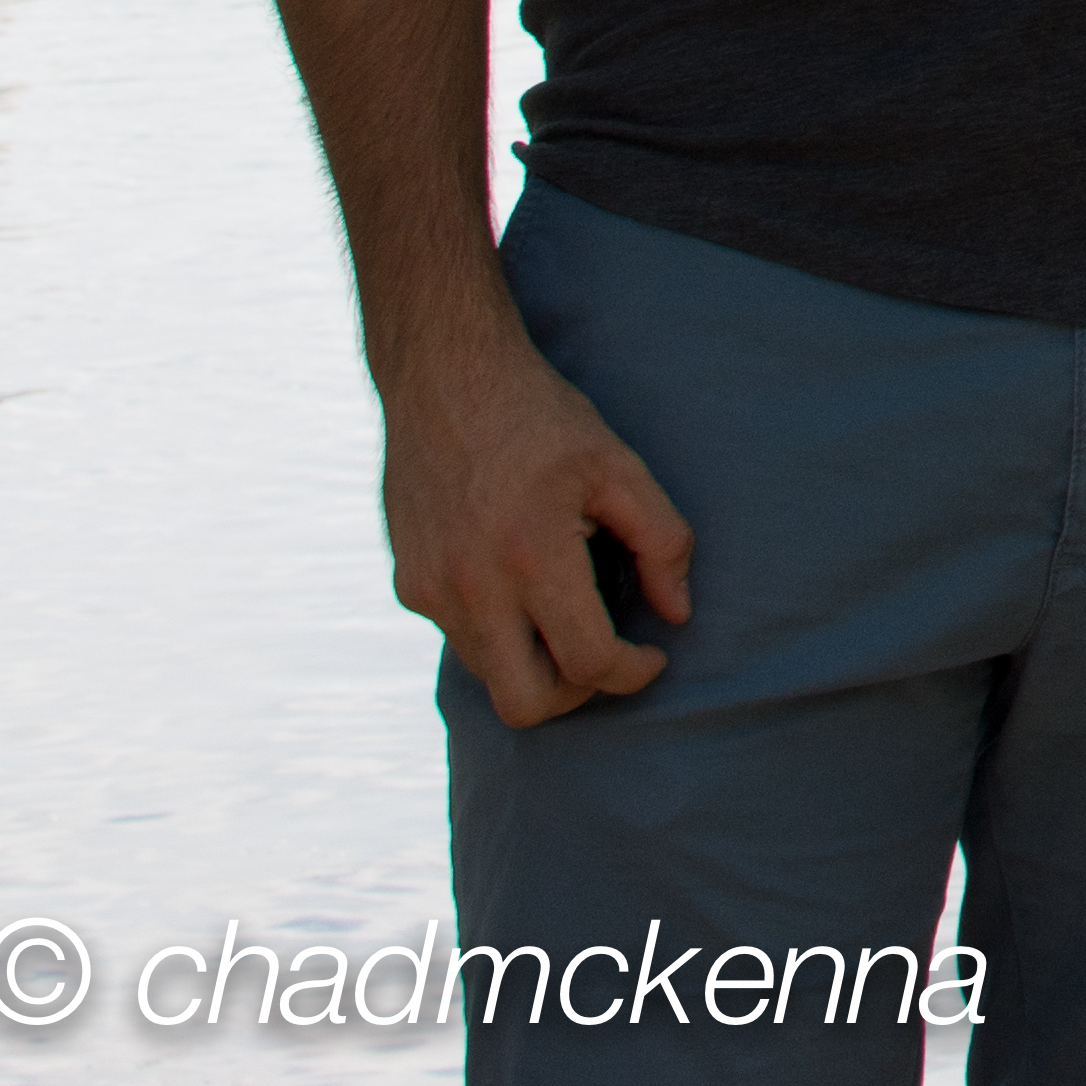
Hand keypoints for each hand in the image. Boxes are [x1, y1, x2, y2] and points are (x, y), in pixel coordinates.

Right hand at [384, 308, 693, 726]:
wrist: (443, 379)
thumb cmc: (542, 419)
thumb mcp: (619, 466)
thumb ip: (662, 542)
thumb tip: (677, 613)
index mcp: (531, 556)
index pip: (586, 662)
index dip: (633, 673)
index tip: (653, 654)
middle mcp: (470, 587)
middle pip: (526, 705)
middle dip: (578, 693)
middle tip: (608, 652)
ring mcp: (430, 592)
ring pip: (491, 676)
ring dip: (537, 661)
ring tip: (569, 605)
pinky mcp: (408, 587)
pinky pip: (462, 641)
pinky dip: (502, 633)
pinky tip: (524, 582)